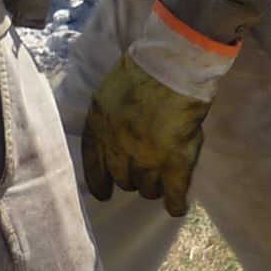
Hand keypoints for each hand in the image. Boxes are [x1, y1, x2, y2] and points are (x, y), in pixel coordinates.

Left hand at [81, 54, 211, 217]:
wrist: (174, 63)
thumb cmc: (147, 67)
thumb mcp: (111, 91)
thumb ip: (111, 116)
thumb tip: (115, 137)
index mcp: (100, 124)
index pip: (94, 163)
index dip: (98, 181)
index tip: (103, 193)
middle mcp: (119, 144)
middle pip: (123, 178)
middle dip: (131, 180)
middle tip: (142, 176)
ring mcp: (147, 155)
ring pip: (147, 188)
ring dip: (153, 187)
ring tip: (161, 182)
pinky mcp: (174, 160)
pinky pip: (173, 192)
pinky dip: (175, 203)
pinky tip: (176, 207)